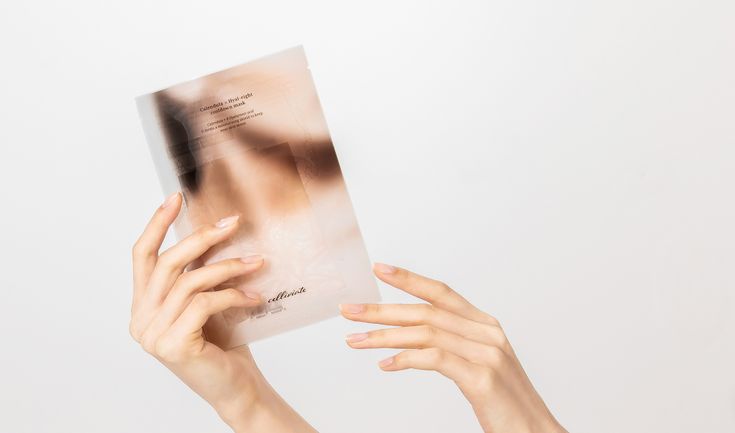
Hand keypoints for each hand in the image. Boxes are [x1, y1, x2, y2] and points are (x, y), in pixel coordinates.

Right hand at [130, 192, 316, 432]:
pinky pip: (204, 303)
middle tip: (234, 222)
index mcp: (143, 306)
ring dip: (228, 266)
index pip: (142, 257)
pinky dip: (234, 295)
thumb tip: (216, 229)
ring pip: (189, 282)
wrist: (236, 388)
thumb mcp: (207, 302)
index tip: (176, 197)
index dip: (157, 224)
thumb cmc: (224, 344)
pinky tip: (255, 297)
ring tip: (258, 262)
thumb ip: (198, 275)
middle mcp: (140, 320)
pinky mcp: (173, 346)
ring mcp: (153, 335)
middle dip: (202, 238)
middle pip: (167, 263)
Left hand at [340, 263, 566, 432]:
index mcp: (485, 326)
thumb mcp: (479, 366)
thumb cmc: (504, 404)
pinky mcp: (482, 378)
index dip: (409, 279)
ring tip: (355, 340)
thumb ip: (454, 346)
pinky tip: (385, 364)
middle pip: (425, 311)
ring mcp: (486, 353)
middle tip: (349, 310)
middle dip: (382, 309)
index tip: (378, 269)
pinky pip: (435, 358)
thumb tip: (413, 338)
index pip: (441, 293)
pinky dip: (406, 358)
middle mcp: (487, 333)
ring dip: (384, 335)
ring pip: (425, 332)